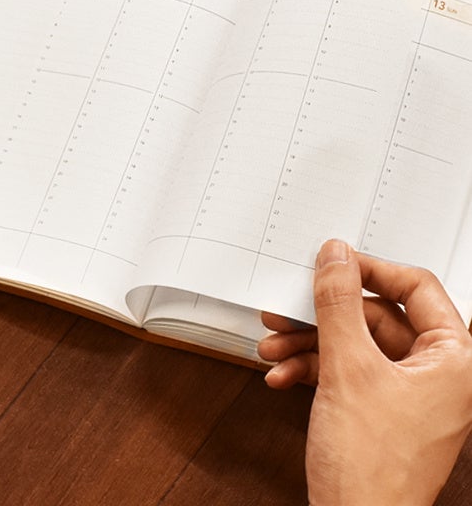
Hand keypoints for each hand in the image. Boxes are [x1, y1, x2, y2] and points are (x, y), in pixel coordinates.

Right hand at [258, 240, 471, 505]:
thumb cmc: (372, 469)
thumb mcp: (348, 369)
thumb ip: (338, 305)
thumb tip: (336, 257)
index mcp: (453, 360)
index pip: (417, 288)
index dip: (370, 270)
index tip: (333, 262)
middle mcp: (435, 373)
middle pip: (375, 317)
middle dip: (322, 317)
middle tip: (288, 308)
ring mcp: (407, 393)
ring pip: (354, 344)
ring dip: (308, 344)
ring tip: (273, 346)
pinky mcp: (379, 409)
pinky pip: (344, 371)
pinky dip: (311, 370)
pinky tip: (282, 375)